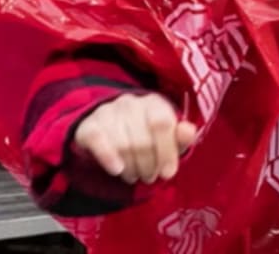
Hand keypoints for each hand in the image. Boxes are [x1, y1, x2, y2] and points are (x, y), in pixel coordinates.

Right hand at [73, 93, 196, 184]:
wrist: (107, 134)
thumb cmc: (145, 138)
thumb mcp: (166, 140)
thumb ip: (180, 137)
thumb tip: (188, 131)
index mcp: (153, 102)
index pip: (162, 123)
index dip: (167, 151)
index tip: (168, 173)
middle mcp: (130, 102)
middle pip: (142, 139)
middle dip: (148, 165)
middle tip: (149, 177)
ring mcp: (108, 112)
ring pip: (122, 145)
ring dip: (130, 168)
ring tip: (134, 175)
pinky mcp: (89, 126)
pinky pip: (98, 140)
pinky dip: (108, 157)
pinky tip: (116, 170)